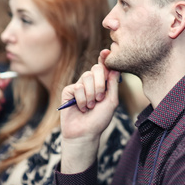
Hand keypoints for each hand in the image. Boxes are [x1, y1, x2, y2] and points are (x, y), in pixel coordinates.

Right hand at [59, 49, 119, 172]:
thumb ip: (113, 84)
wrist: (84, 133)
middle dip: (100, 83)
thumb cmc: (99, 120)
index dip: (105, 58)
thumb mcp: (111, 101)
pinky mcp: (68, 91)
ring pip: (86, 77)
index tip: (107, 51)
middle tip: (100, 98)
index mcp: (102, 84)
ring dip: (91, 94)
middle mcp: (90, 83)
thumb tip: (116, 67)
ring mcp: (79, 86)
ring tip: (90, 107)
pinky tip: (81, 108)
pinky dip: (81, 99)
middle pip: (96, 69)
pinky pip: (77, 87)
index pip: (103, 67)